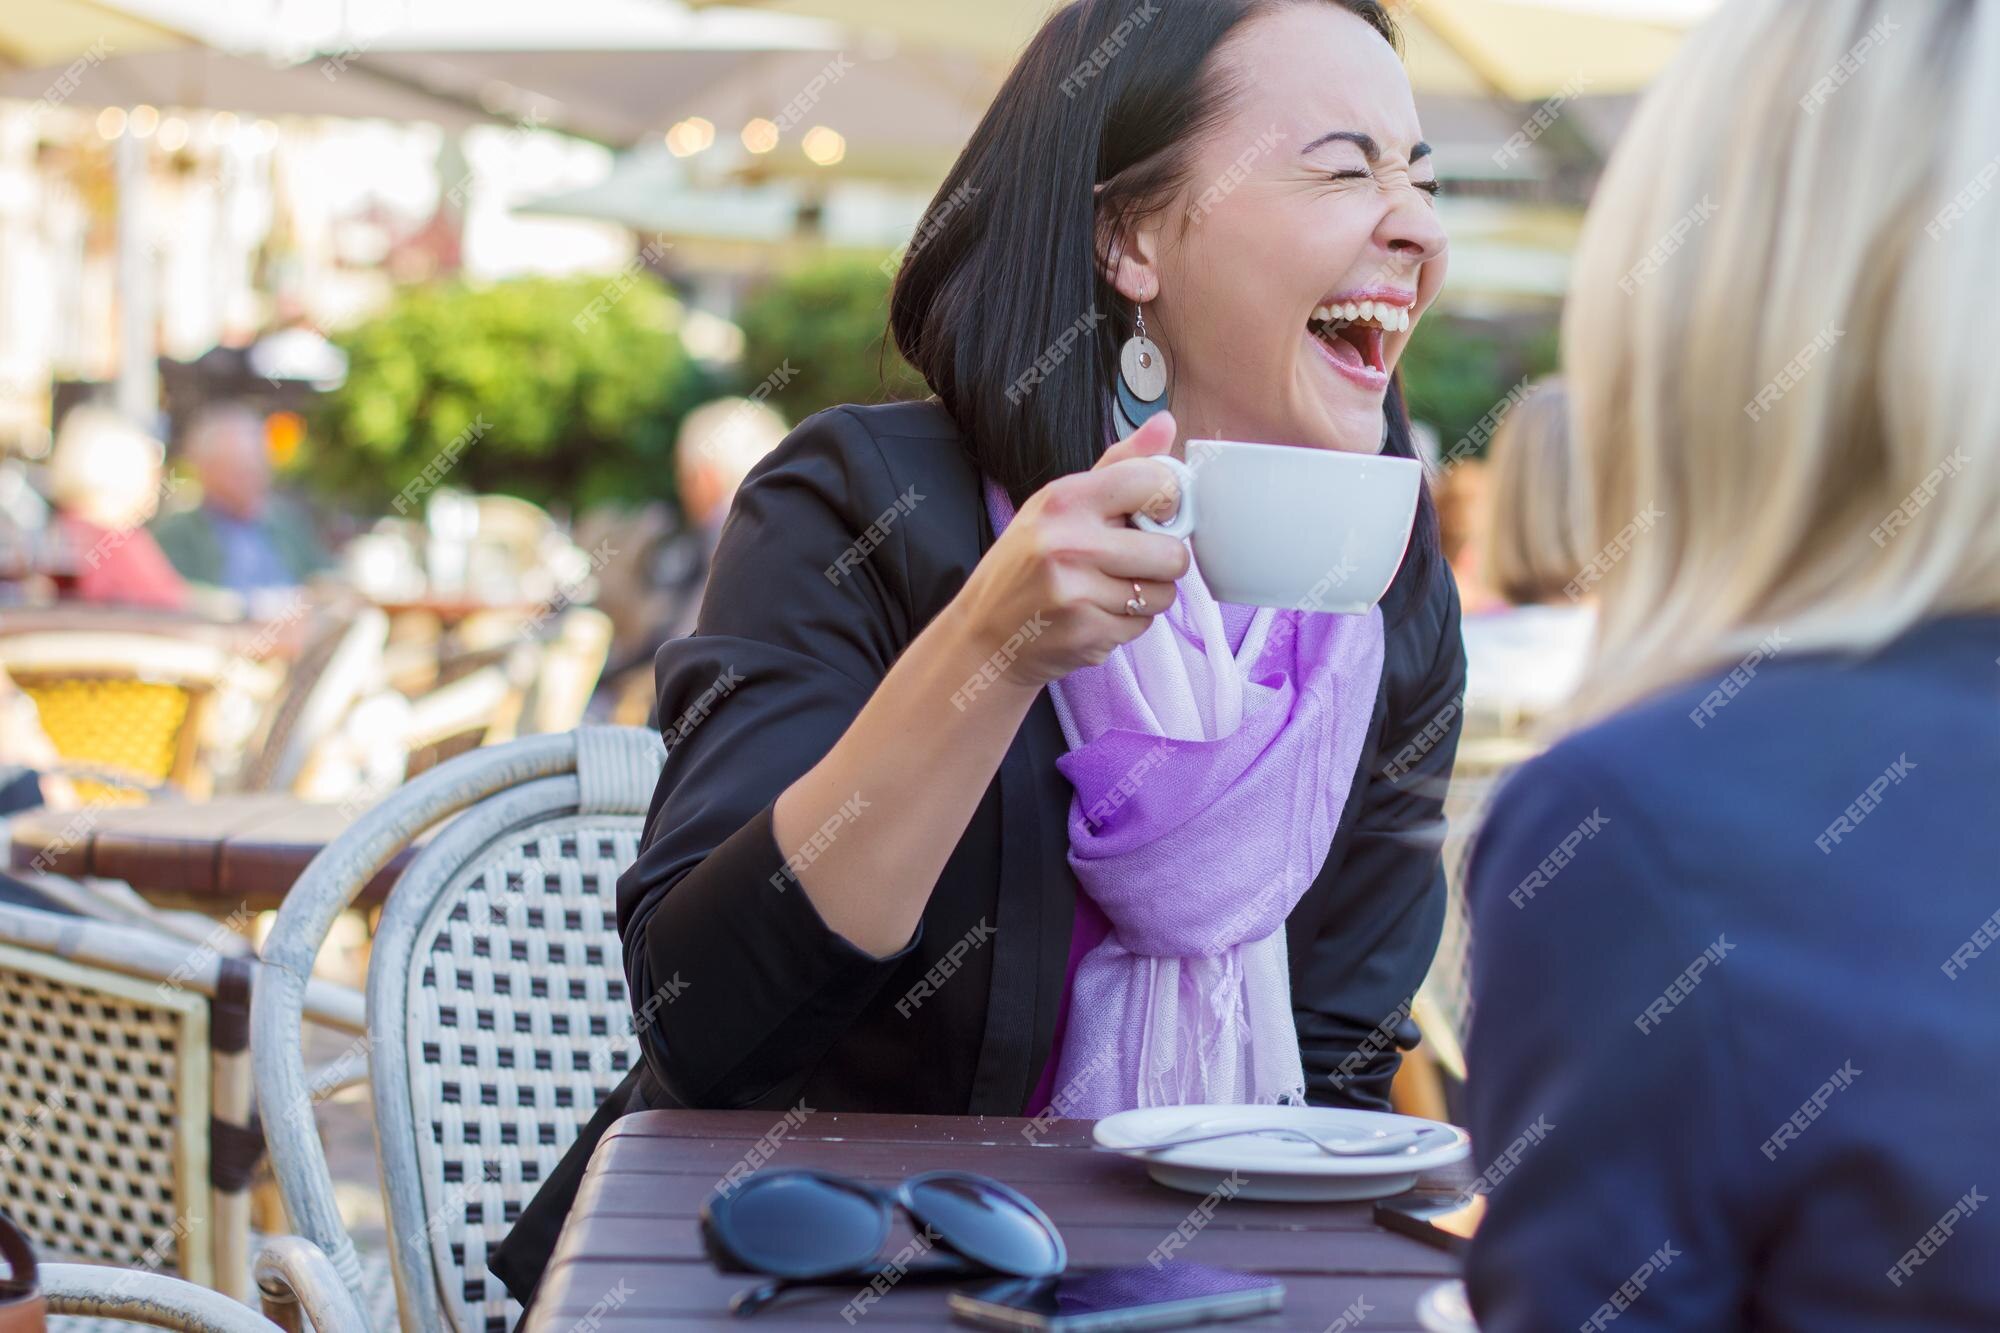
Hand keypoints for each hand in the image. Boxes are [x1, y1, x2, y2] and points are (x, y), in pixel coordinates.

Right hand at [945, 412, 1190, 689]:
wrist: (984, 635)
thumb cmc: (1025, 564)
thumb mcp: (1057, 504)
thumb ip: (1117, 465)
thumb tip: (1166, 422)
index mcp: (1065, 499)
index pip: (1153, 483)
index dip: (1168, 502)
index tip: (1154, 514)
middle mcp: (1070, 542)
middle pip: (1172, 552)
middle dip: (1162, 562)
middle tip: (1132, 562)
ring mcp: (1078, 591)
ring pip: (1163, 593)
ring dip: (1147, 596)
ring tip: (1108, 591)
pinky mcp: (1087, 632)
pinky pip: (1144, 625)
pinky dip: (1127, 624)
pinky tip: (1095, 615)